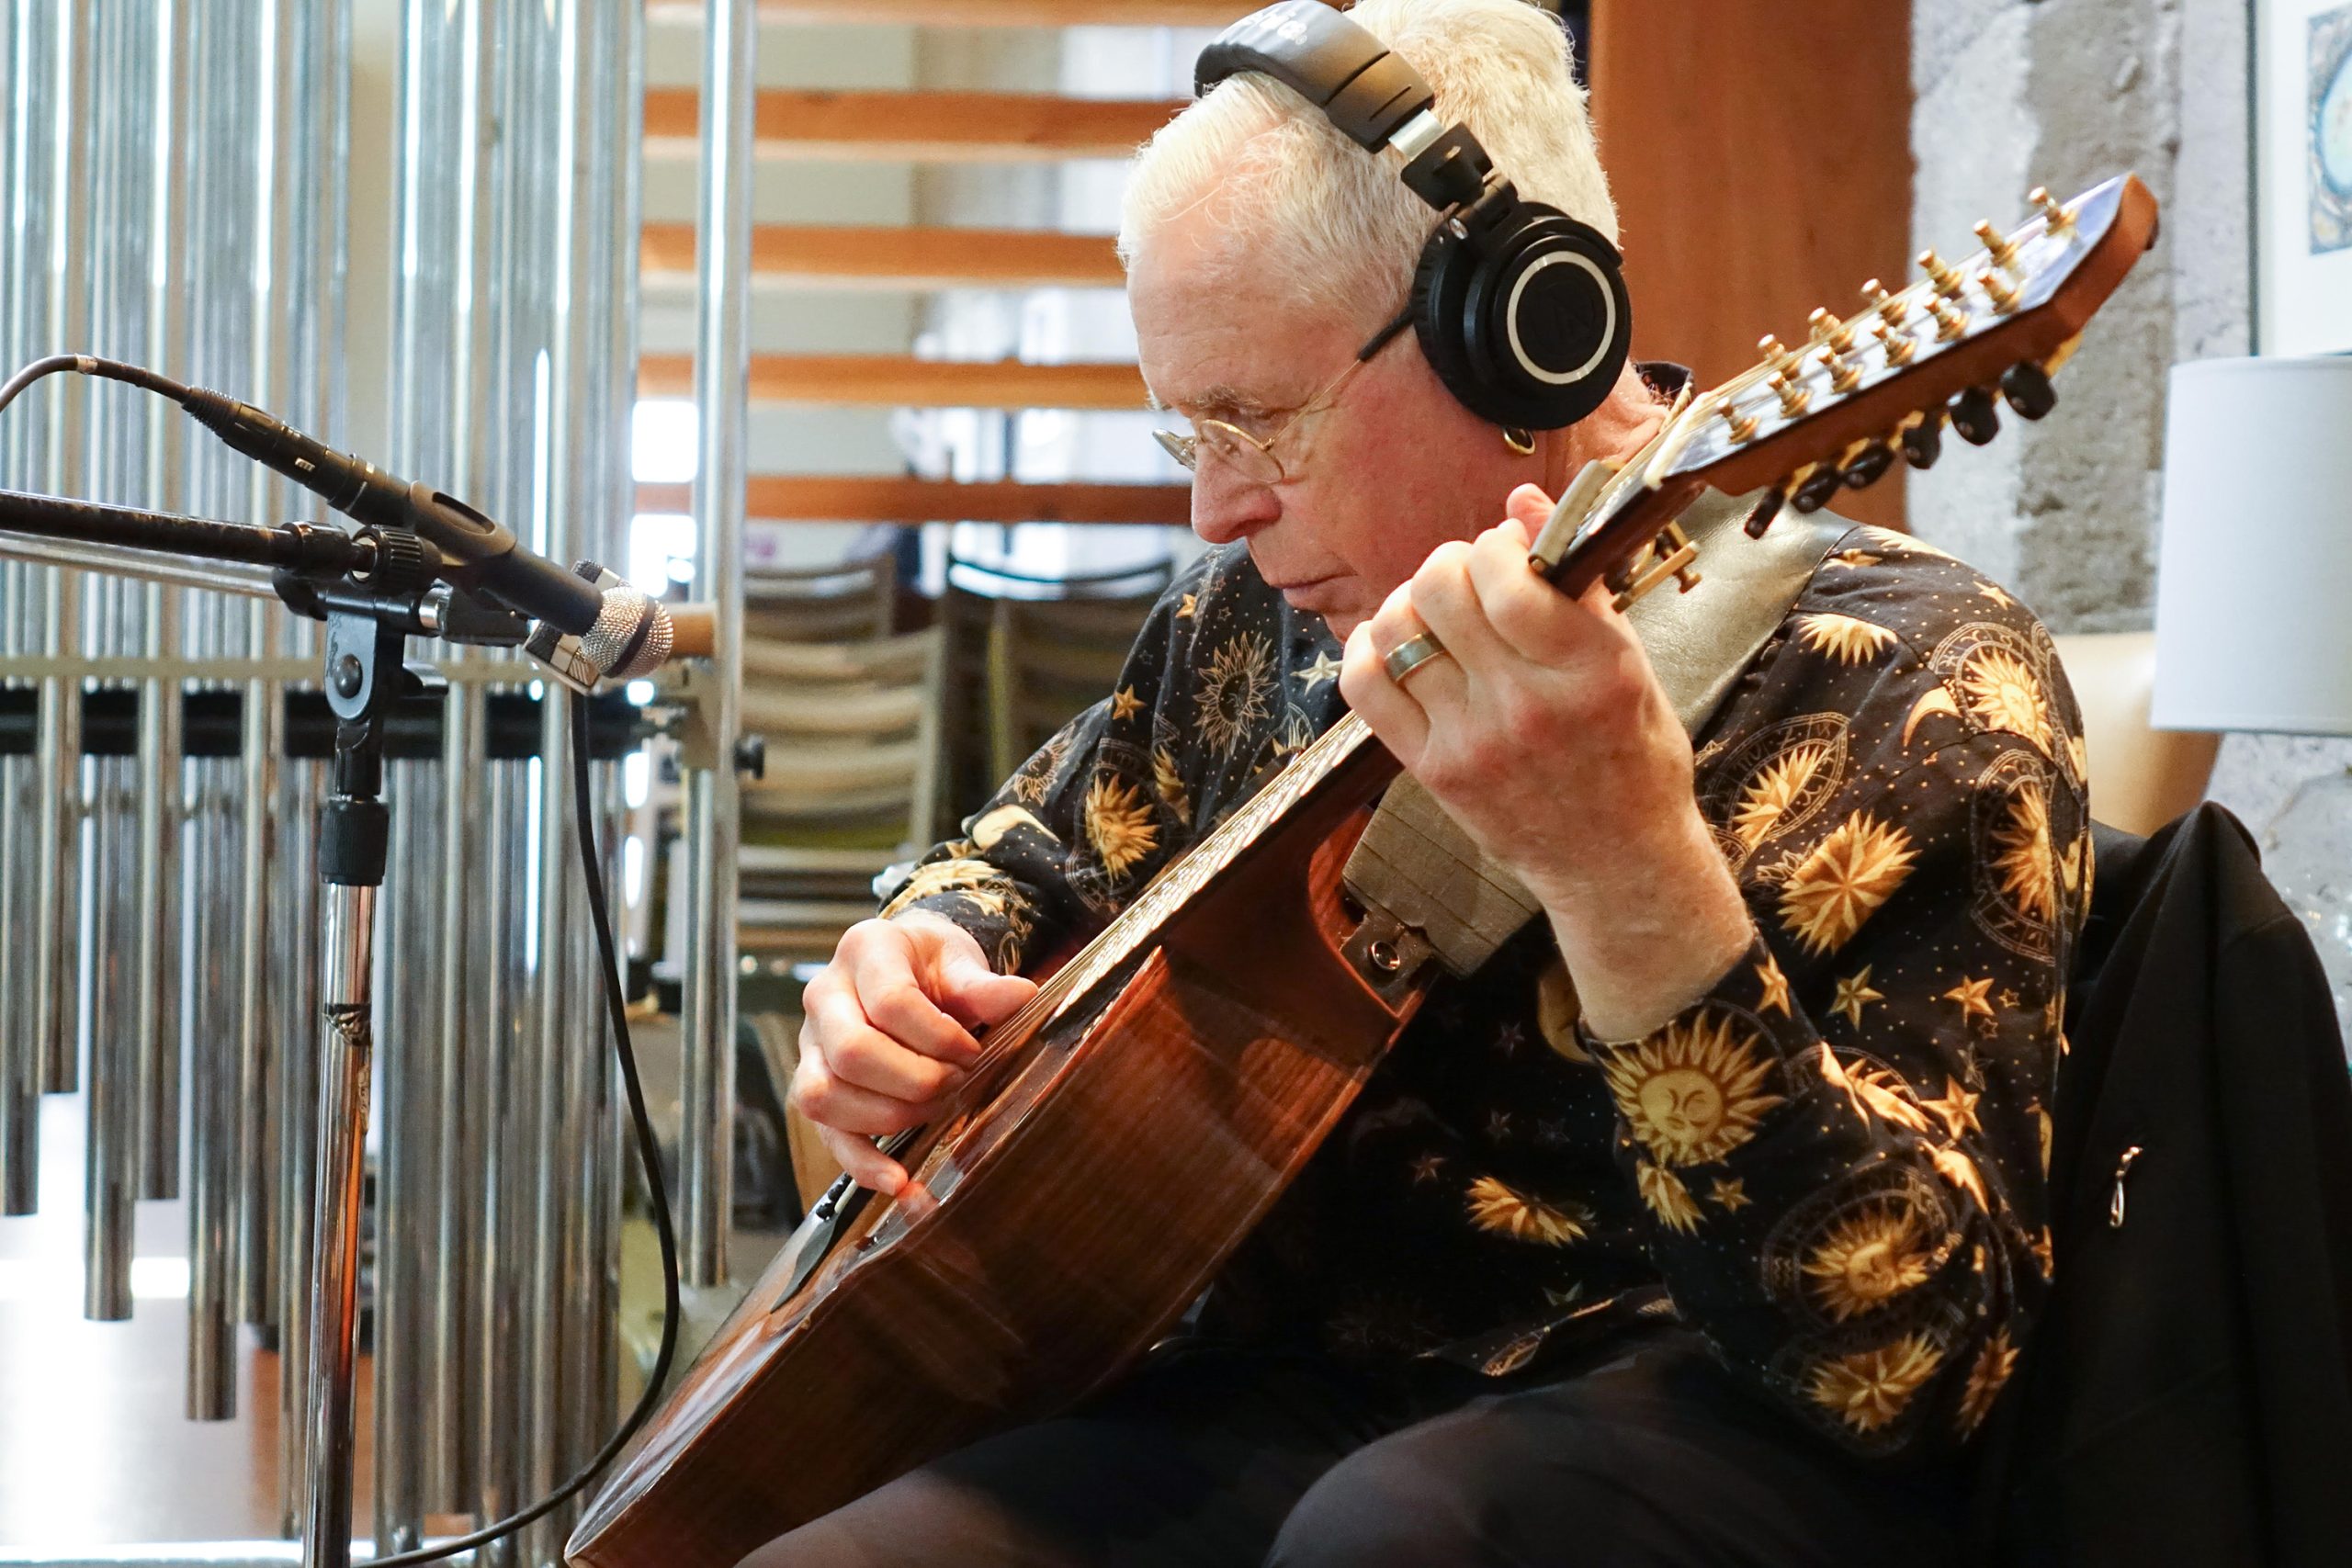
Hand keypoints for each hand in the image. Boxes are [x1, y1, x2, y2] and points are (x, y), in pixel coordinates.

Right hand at [790, 909, 1037, 1192]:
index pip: (891, 1002)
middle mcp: (825, 996)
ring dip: (888, 1116)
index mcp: (865, 951)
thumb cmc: (932, 965)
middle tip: (956, 1083)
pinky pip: (825, 1133)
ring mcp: (811, 1045)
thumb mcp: (960, 960)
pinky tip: (900, 1181)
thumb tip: (1021, 997)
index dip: (938, 1038)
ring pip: (825, 1095)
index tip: (972, 1052)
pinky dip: (863, 1163)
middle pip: (852, 1051)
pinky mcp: (813, 1085)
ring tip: (934, 1111)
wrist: (904, 967)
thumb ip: (983, 985)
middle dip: (915, 1080)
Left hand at [1338, 484, 1751, 1040]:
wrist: (1615, 859)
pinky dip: (1368, 650)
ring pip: (1396, 630)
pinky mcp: (1432, 770)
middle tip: (1468, 576)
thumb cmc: (1632, 754)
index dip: (1493, 546)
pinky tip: (1396, 647)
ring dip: (1409, 602)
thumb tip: (1521, 501)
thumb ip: (1574, 581)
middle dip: (1449, 563)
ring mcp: (1471, 741)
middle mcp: (1525, 706)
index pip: (1507, 579)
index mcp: (1589, 670)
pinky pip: (1365, 687)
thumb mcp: (1629, 662)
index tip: (1506, 551)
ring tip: (1435, 612)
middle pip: (1440, 591)